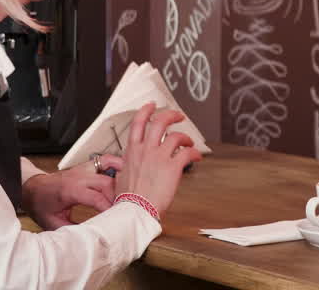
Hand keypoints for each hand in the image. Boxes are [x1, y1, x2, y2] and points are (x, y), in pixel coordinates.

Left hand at [22, 156, 120, 229]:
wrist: (33, 188)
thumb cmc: (41, 204)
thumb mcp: (52, 222)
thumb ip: (71, 229)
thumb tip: (88, 237)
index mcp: (69, 190)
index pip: (96, 197)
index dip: (108, 208)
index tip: (116, 218)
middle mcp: (79, 177)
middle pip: (107, 183)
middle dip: (118, 197)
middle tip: (124, 208)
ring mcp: (84, 169)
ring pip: (110, 167)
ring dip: (121, 180)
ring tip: (129, 192)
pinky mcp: (87, 166)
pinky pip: (106, 160)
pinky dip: (117, 165)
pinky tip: (124, 174)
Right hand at [114, 102, 202, 219]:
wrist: (134, 212)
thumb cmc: (128, 200)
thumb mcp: (122, 177)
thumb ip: (128, 166)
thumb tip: (130, 166)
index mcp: (132, 152)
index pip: (137, 123)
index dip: (145, 111)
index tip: (152, 105)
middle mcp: (145, 150)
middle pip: (159, 122)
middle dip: (171, 115)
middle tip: (179, 116)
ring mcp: (159, 157)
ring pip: (176, 135)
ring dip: (186, 137)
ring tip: (189, 142)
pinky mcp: (172, 167)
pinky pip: (188, 152)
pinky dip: (195, 152)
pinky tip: (197, 156)